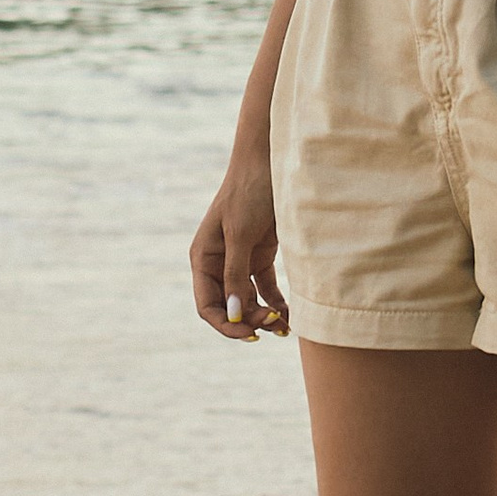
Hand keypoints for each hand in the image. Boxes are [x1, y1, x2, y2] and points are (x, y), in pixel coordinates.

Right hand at [189, 151, 289, 340]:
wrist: (272, 162)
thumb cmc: (249, 192)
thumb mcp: (241, 234)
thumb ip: (236, 275)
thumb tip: (234, 315)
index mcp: (203, 258)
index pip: (208, 305)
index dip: (226, 324)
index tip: (249, 333)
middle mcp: (219, 263)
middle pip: (230, 307)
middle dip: (249, 320)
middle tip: (274, 325)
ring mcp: (241, 260)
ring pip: (250, 302)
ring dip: (265, 316)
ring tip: (287, 325)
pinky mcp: (262, 256)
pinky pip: (267, 290)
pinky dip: (277, 303)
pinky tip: (292, 315)